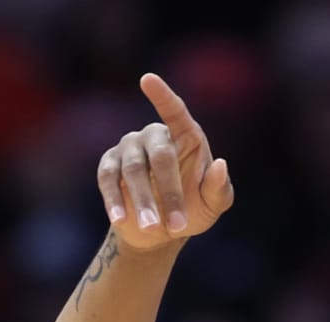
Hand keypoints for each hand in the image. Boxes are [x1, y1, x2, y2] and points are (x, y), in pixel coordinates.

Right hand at [95, 73, 233, 248]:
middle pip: (159, 154)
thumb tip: (221, 165)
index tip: (147, 79)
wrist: (160, 233)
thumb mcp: (213, 205)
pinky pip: (108, 179)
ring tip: (152, 228)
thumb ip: (219, 188)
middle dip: (169, 191)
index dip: (162, 95)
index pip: (174, 110)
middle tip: (177, 225)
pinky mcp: (109, 167)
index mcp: (185, 136)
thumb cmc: (192, 211)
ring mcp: (129, 149)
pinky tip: (121, 219)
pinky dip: (114, 200)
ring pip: (132, 169)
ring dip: (143, 201)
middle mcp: (154, 136)